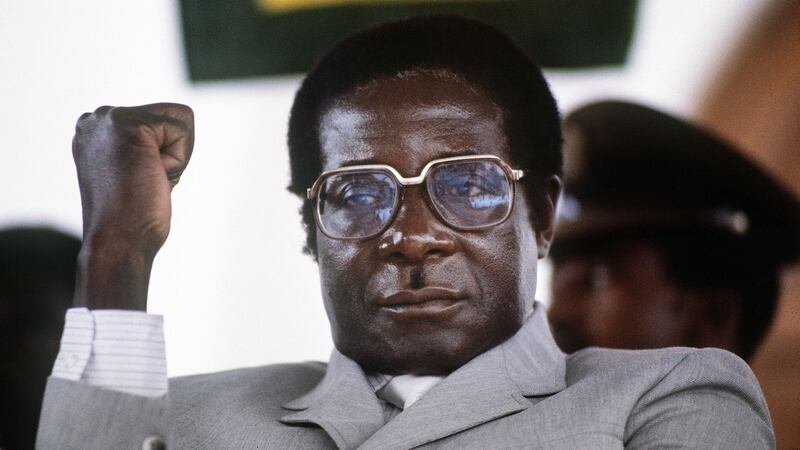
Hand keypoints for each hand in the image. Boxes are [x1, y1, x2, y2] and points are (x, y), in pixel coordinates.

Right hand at [72, 103, 193, 309]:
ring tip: (146, 179)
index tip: (139, 180)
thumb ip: (141, 149)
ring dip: (177, 157)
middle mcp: (97, 117)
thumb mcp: (132, 172)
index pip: (161, 120)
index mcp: (95, 128)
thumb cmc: (131, 218)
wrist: (117, 243)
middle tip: (145, 182)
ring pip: (182, 120)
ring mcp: (110, 119)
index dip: (165, 155)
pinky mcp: (130, 125)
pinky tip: (151, 177)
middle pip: (174, 115)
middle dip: (173, 153)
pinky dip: (178, 160)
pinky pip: (184, 130)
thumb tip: (160, 147)